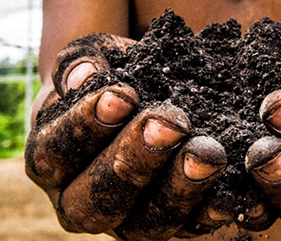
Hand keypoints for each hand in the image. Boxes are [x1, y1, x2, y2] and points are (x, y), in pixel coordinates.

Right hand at [24, 34, 227, 239]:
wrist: (143, 92)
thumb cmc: (110, 71)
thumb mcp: (94, 55)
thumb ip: (80, 61)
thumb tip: (80, 75)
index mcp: (48, 161)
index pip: (56, 152)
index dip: (86, 127)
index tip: (124, 95)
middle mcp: (78, 203)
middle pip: (97, 201)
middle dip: (134, 162)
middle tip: (173, 124)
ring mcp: (125, 223)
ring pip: (145, 225)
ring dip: (178, 190)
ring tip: (208, 153)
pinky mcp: (168, 227)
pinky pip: (190, 230)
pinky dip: (212, 212)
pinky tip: (232, 191)